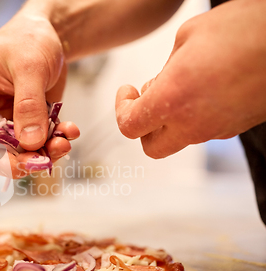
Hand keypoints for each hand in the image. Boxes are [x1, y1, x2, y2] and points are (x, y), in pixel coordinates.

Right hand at [0, 13, 79, 177]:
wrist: (49, 32)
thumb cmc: (29, 38)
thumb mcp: (30, 66)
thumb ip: (29, 104)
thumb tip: (30, 141)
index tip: (19, 164)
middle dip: (22, 158)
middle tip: (46, 160)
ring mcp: (7, 118)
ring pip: (19, 150)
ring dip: (43, 152)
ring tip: (64, 142)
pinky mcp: (27, 121)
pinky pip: (38, 141)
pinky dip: (54, 141)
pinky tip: (69, 130)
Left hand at [115, 0, 265, 158]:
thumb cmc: (242, 29)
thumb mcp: (188, 36)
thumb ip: (166, 67)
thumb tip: (161, 83)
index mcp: (172, 100)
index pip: (129, 126)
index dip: (121, 108)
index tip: (128, 90)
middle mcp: (192, 124)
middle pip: (152, 148)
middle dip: (143, 127)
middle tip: (149, 97)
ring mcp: (217, 130)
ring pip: (180, 138)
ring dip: (170, 118)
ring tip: (182, 83)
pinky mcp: (236, 128)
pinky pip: (204, 130)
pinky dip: (194, 116)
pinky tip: (204, 88)